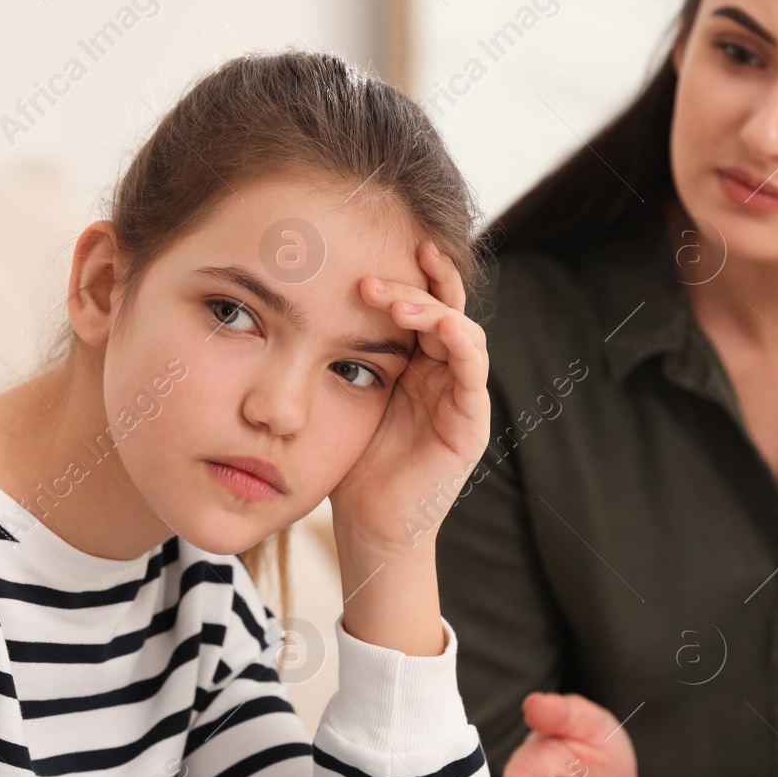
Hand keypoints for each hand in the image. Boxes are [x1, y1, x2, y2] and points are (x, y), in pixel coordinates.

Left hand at [328, 239, 488, 554]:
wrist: (367, 524)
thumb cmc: (350, 462)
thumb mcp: (343, 394)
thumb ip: (341, 352)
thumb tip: (303, 299)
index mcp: (416, 363)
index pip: (420, 304)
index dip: (405, 275)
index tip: (370, 252)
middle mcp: (443, 372)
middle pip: (442, 308)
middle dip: (414, 285)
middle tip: (371, 278)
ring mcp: (461, 395)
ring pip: (461, 331)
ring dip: (432, 309)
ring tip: (395, 302)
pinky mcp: (471, 421)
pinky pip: (474, 371)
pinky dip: (462, 341)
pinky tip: (442, 324)